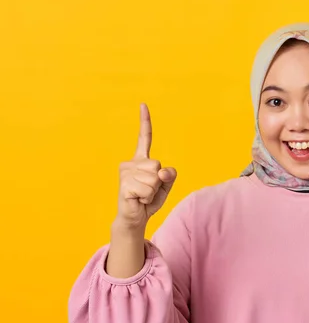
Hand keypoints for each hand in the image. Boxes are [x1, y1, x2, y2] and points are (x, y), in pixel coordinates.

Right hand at [115, 103, 176, 229]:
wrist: (135, 218)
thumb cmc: (149, 201)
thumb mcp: (165, 187)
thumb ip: (169, 176)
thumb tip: (163, 171)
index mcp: (141, 160)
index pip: (145, 137)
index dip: (145, 121)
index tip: (143, 104)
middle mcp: (131, 163)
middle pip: (158, 165)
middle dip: (158, 182)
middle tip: (147, 191)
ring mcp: (126, 173)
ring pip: (154, 178)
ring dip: (153, 191)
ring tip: (142, 196)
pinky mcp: (125, 184)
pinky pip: (148, 188)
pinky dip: (148, 197)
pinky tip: (138, 199)